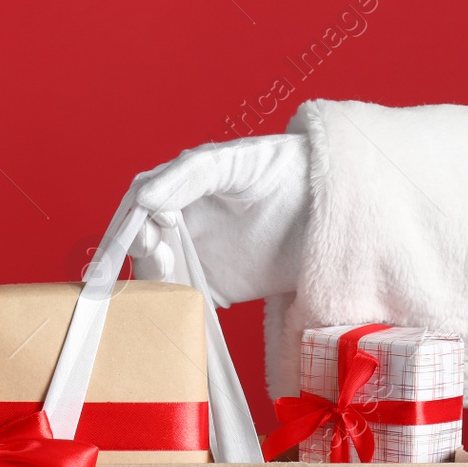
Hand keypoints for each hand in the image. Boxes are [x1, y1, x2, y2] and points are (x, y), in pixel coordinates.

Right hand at [126, 134, 309, 306]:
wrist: (330, 207)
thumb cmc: (284, 170)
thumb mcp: (235, 161)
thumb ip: (189, 174)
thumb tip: (144, 200)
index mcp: (178, 190)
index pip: (139, 204)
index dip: (137, 217)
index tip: (157, 226)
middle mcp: (181, 224)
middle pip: (142, 242)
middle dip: (141, 249)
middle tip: (158, 254)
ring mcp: (195, 258)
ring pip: (154, 273)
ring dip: (151, 277)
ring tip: (169, 271)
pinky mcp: (212, 289)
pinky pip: (181, 301)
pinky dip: (171, 305)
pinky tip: (177, 301)